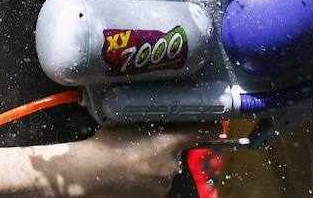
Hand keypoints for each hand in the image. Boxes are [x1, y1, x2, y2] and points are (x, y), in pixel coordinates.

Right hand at [77, 124, 210, 196]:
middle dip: (165, 149)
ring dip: (156, 165)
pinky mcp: (156, 195)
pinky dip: (149, 178)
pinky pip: (158, 183)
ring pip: (167, 169)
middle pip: (177, 153)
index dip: (210, 130)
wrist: (93, 170)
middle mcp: (173, 163)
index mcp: (169, 141)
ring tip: (132, 160)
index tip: (219, 128)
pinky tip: (132, 173)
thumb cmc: (110, 142)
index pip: (199, 133)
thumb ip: (152, 124)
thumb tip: (160, 122)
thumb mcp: (132, 123)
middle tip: (143, 144)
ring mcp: (165, 182)